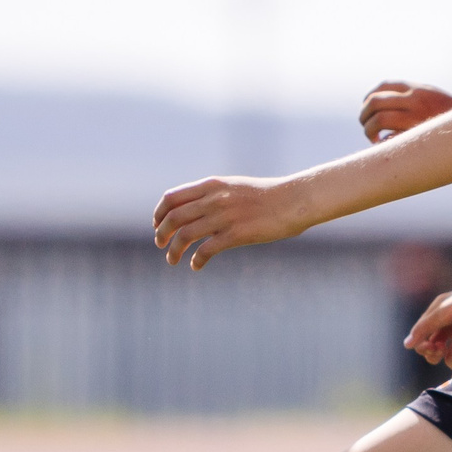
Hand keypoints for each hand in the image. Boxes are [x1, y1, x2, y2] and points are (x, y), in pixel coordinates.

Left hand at [151, 176, 308, 269]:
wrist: (294, 200)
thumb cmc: (267, 196)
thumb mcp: (235, 187)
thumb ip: (214, 195)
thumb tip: (196, 209)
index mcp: (212, 185)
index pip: (172, 198)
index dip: (159, 213)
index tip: (157, 225)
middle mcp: (214, 199)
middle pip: (173, 218)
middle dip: (162, 234)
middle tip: (161, 245)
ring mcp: (224, 217)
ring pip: (185, 236)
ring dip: (174, 251)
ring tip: (173, 260)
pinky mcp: (236, 234)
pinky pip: (206, 250)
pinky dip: (196, 260)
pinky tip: (196, 266)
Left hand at [358, 80, 451, 143]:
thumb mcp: (433, 96)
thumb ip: (412, 94)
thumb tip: (385, 99)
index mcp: (417, 89)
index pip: (383, 86)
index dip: (369, 97)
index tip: (367, 108)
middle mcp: (415, 100)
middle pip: (375, 102)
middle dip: (364, 115)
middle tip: (366, 125)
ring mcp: (416, 119)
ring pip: (378, 121)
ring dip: (369, 130)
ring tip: (373, 138)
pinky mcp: (418, 137)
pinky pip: (391, 140)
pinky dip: (383, 144)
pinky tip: (385, 147)